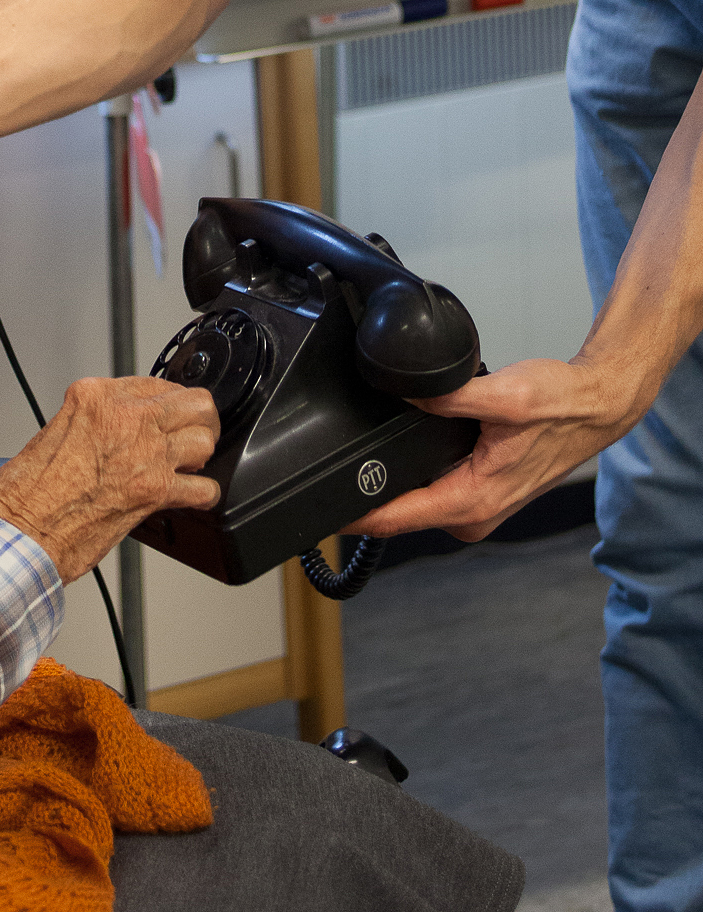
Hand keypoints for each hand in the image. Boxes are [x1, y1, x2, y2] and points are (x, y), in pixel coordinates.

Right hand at [0, 376, 220, 585]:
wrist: (24, 531)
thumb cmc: (26, 491)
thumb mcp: (54, 430)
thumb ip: (90, 421)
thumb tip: (113, 430)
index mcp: (95, 397)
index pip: (153, 382)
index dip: (165, 401)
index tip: (166, 412)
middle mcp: (125, 418)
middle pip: (192, 402)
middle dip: (196, 418)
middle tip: (190, 432)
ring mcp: (145, 453)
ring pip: (204, 439)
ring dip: (201, 453)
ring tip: (189, 463)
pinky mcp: (155, 492)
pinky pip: (203, 488)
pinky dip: (203, 495)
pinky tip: (192, 497)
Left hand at [352, 355, 623, 542]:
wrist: (594, 408)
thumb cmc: (560, 406)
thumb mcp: (504, 394)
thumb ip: (450, 395)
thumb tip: (404, 391)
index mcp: (473, 500)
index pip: (395, 520)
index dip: (352, 515)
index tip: (317, 509)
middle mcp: (473, 514)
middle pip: (398, 515)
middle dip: (364, 496)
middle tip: (327, 466)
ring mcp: (476, 507)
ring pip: (414, 503)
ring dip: (390, 484)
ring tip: (361, 457)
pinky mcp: (479, 493)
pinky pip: (432, 492)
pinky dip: (414, 476)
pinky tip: (401, 453)